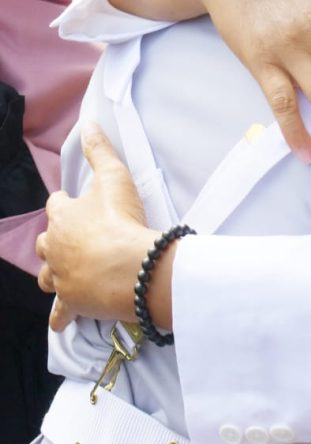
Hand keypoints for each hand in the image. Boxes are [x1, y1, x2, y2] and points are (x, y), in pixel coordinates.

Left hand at [37, 125, 152, 330]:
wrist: (131, 267)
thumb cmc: (121, 220)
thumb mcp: (114, 177)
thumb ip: (100, 150)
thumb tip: (88, 123)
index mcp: (62, 216)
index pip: (56, 205)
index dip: (67, 204)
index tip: (78, 204)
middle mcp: (54, 247)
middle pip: (46, 241)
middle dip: (56, 239)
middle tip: (75, 239)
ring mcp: (61, 277)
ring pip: (46, 276)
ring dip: (53, 272)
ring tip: (65, 272)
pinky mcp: (72, 302)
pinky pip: (60, 312)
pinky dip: (61, 315)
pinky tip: (62, 319)